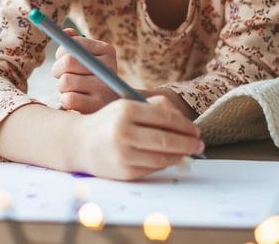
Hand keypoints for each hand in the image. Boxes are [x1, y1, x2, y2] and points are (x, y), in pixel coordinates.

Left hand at [51, 28, 117, 112]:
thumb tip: (67, 32)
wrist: (109, 104)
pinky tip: (73, 100)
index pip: (73, 44)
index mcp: (107, 51)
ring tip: (71, 88)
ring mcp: (105, 89)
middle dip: (57, 69)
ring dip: (61, 86)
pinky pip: (68, 99)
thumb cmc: (91, 76)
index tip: (61, 58)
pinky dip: (65, 100)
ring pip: (65, 81)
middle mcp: (109, 68)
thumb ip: (75, 42)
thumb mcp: (88, 56)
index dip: (60, 52)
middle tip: (59, 74)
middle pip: (68, 61)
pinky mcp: (97, 106)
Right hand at [71, 96, 202, 180]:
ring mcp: (123, 154)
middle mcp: (123, 132)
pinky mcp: (124, 171)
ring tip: (188, 152)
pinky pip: (153, 168)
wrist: (79, 143)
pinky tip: (170, 159)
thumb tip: (185, 123)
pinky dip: (165, 164)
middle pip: (166, 140)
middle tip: (199, 144)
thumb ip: (155, 108)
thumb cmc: (109, 122)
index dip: (185, 126)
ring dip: (180, 156)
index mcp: (126, 110)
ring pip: (162, 157)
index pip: (165, 118)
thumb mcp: (127, 106)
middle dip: (188, 143)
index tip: (196, 130)